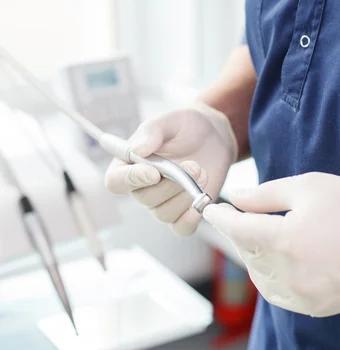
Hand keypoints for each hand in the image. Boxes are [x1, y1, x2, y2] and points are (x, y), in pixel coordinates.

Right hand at [106, 103, 236, 235]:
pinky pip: (181, 228)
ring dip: (186, 195)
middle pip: (145, 199)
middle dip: (172, 184)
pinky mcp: (182, 211)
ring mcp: (162, 201)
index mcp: (129, 164)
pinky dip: (191, 218)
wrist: (213, 136)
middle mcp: (141, 187)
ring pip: (164, 214)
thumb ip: (152, 133)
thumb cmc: (185, 126)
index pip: (116, 182)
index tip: (154, 172)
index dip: (131, 180)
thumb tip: (137, 150)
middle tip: (194, 166)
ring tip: (203, 173)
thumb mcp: (169, 121)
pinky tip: (201, 201)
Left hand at [203, 172, 339, 316]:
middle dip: (239, 233)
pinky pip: (277, 294)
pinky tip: (280, 259)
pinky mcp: (314, 306)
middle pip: (245, 253)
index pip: (236, 230)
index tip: (211, 209)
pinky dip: (270, 276)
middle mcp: (289, 273)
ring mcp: (302, 295)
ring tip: (264, 235)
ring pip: (258, 276)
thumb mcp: (307, 187)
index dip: (220, 217)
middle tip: (242, 216)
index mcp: (285, 240)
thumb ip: (264, 195)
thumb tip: (235, 199)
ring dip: (253, 256)